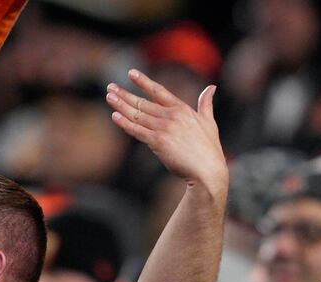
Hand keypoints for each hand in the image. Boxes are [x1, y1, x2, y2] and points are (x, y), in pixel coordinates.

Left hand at [105, 69, 227, 192]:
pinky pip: (137, 131)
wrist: (207, 170)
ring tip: (109, 97)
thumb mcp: (209, 122)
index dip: (143, 81)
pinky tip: (114, 116)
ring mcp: (164, 128)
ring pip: (137, 115)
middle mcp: (172, 116)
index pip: (159, 91)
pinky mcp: (158, 142)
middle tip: (110, 86)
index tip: (131, 73)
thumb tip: (211, 87)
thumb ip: (206, 104)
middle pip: (143, 102)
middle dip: (125, 94)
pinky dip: (125, 123)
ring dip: (121, 106)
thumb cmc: (209, 149)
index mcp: (183, 109)